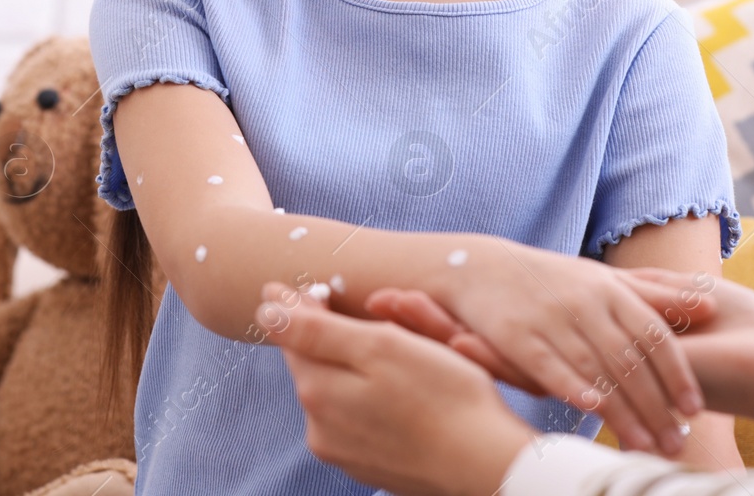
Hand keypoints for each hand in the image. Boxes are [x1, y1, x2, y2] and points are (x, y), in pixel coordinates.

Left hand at [257, 280, 533, 495]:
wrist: (488, 463)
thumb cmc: (443, 395)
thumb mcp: (379, 346)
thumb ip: (315, 329)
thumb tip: (265, 308)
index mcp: (316, 392)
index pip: (292, 334)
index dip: (306, 305)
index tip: (325, 286)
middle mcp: (319, 428)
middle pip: (316, 364)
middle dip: (340, 336)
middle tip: (382, 318)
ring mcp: (344, 453)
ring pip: (340, 390)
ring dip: (360, 367)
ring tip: (405, 356)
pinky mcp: (371, 466)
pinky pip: (362, 417)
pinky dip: (377, 398)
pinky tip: (410, 393)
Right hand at [419, 242, 713, 454]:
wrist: (476, 267)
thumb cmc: (550, 279)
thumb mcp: (602, 279)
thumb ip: (655, 293)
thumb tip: (712, 304)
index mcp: (607, 287)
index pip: (653, 335)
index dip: (676, 373)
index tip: (695, 410)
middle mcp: (582, 301)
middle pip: (628, 359)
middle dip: (655, 406)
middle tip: (676, 443)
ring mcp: (548, 318)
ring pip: (594, 369)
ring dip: (623, 412)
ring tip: (645, 447)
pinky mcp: (515, 334)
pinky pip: (549, 366)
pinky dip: (572, 388)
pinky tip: (592, 412)